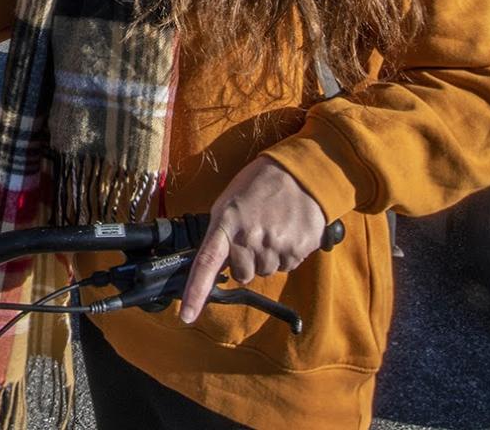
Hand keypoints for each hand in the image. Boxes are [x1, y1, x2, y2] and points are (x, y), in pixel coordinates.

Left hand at [179, 158, 326, 322]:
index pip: (206, 264)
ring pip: (264, 272)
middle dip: (244, 261)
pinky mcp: (297, 251)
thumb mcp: (230, 202)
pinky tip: (287, 231)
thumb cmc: (260, 184)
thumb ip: (221, 232)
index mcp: (226, 224)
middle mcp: (249, 238)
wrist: (301, 174)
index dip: (196, 292)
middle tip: (253, 234)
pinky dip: (286, 253)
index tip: (188, 316)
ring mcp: (274, 246)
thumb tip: (212, 261)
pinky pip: (286, 266)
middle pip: (241, 274)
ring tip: (272, 227)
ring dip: (266, 256)